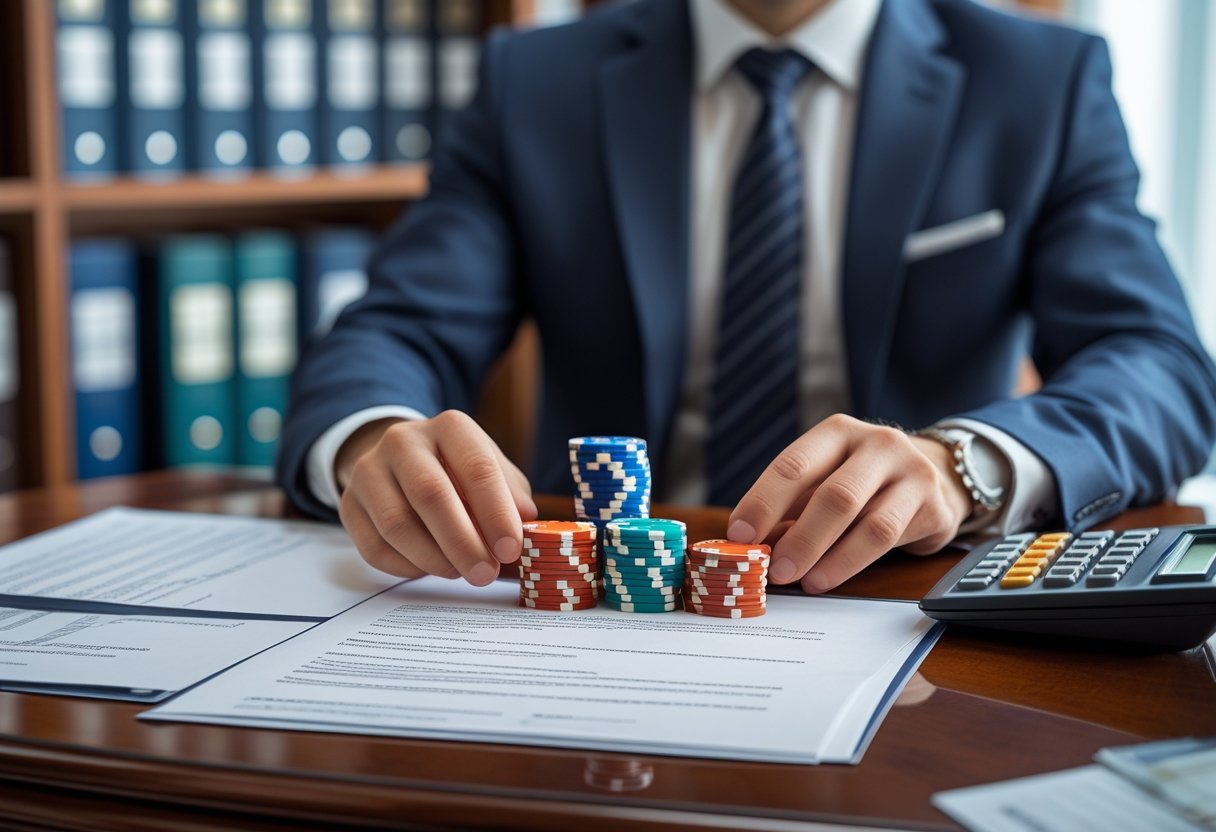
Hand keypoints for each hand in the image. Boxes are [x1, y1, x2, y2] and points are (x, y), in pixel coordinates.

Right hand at [335, 411, 537, 584]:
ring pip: (397, 523)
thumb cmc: (458, 472)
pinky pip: (374, 546)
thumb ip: (511, 496)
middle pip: (431, 494)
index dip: (496, 513)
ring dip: (434, 558)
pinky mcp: (349, 503)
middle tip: (485, 574)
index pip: (477, 467)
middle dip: (463, 542)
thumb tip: (523, 524)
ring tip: (459, 573)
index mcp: (449, 427)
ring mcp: (369, 470)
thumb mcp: (492, 472)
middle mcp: (404, 440)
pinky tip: (428, 568)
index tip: (511, 549)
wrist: (401, 461)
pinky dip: (406, 566)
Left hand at [726, 414, 971, 592]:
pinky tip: (827, 577)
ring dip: (829, 557)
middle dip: (800, 538)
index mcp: (837, 432)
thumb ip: (789, 507)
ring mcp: (912, 474)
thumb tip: (749, 544)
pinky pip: (892, 540)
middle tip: (774, 569)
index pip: (794, 465)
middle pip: (835, 495)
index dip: (764, 502)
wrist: (933, 475)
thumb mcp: (822, 480)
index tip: (740, 535)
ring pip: (869, 523)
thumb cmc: (859, 481)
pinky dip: (852, 563)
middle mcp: (878, 444)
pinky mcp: (934, 507)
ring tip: (803, 581)